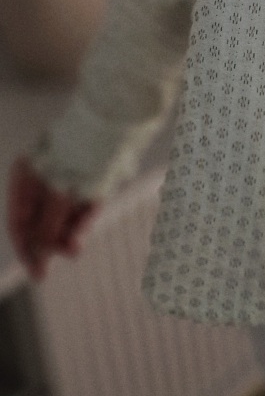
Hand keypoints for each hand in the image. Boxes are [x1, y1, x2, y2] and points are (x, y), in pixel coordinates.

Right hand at [6, 155, 99, 280]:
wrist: (115, 122)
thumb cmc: (77, 156)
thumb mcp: (57, 195)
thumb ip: (48, 224)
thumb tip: (43, 252)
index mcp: (25, 175)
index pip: (19, 220)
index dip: (26, 248)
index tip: (37, 272)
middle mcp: (44, 177)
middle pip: (42, 221)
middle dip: (49, 243)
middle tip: (53, 266)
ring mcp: (68, 177)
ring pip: (65, 215)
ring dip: (67, 234)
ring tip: (74, 248)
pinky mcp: (91, 178)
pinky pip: (83, 205)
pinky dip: (82, 220)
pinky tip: (79, 236)